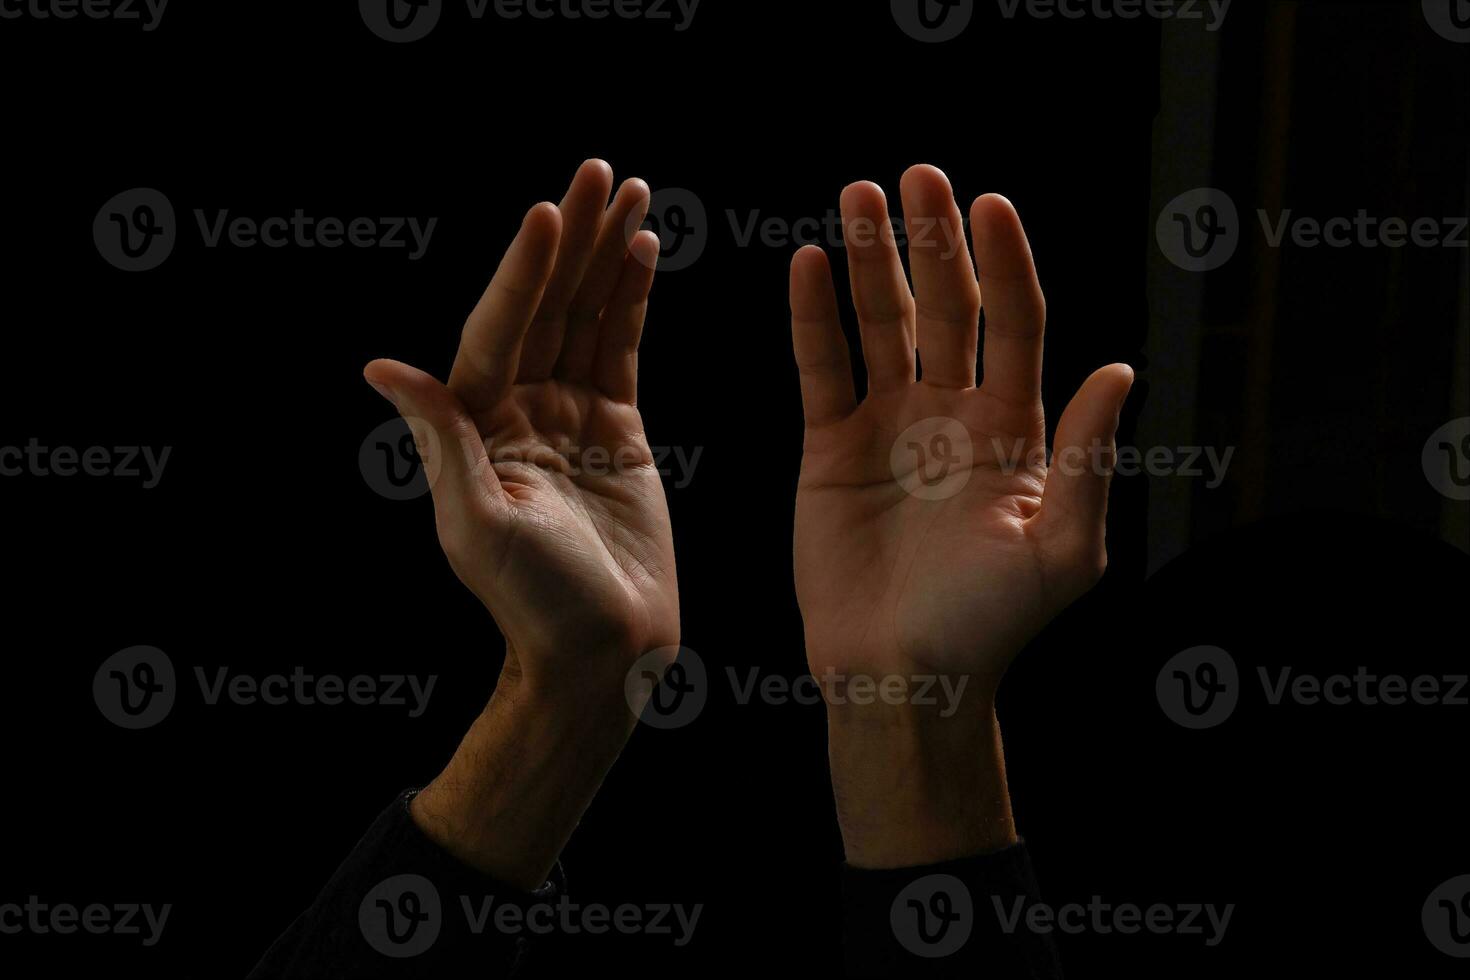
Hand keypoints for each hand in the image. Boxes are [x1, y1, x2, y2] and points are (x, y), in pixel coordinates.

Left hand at [364, 160, 679, 886]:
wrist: (602, 650)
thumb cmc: (535, 603)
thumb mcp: (478, 525)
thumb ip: (442, 441)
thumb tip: (384, 369)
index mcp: (478, 426)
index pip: (499, 329)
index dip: (523, 272)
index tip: (545, 214)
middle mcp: (517, 408)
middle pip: (543, 305)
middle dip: (571, 238)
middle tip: (599, 172)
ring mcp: (568, 412)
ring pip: (585, 314)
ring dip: (605, 253)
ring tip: (629, 191)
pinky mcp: (615, 426)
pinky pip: (620, 347)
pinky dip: (631, 299)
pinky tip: (643, 251)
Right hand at [788, 165, 1132, 866]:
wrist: (902, 676)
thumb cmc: (990, 626)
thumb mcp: (1060, 549)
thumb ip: (1087, 456)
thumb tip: (1119, 367)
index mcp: (1014, 431)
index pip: (1014, 325)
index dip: (1004, 264)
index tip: (990, 204)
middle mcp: (952, 415)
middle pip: (945, 307)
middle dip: (933, 240)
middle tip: (918, 175)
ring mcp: (888, 427)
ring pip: (879, 324)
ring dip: (868, 260)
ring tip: (856, 196)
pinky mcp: (829, 448)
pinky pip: (819, 370)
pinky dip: (810, 319)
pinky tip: (803, 265)